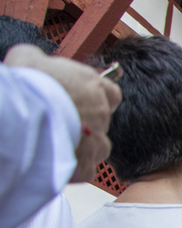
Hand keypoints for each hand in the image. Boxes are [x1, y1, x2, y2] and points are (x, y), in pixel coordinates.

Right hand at [4, 45, 120, 182]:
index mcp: (93, 85)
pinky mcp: (85, 162)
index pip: (111, 93)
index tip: (84, 101)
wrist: (24, 111)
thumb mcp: (28, 58)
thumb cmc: (28, 83)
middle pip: (102, 121)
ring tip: (62, 144)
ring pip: (100, 146)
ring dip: (85, 147)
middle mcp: (100, 112)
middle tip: (62, 124)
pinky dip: (76, 168)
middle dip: (86, 124)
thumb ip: (38, 59)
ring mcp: (96, 138)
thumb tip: (32, 59)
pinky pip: (87, 169)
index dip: (98, 98)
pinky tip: (59, 163)